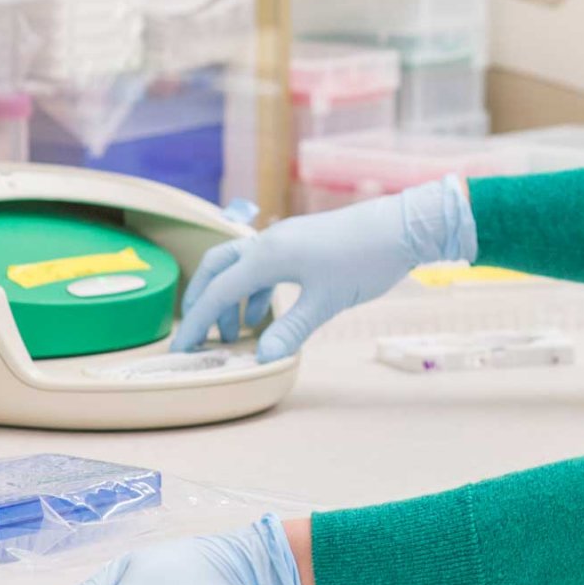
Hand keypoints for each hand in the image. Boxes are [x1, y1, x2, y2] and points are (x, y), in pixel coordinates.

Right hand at [172, 176, 475, 358]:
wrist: (404, 226)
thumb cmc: (365, 261)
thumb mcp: (326, 302)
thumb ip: (291, 330)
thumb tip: (261, 358)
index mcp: (267, 256)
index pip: (218, 292)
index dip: (195, 322)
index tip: (179, 348)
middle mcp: (269, 241)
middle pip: (217, 268)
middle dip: (202, 301)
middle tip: (198, 335)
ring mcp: (286, 238)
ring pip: (240, 265)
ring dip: (231, 297)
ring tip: (236, 332)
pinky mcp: (302, 241)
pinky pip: (263, 264)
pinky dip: (255, 288)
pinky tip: (267, 311)